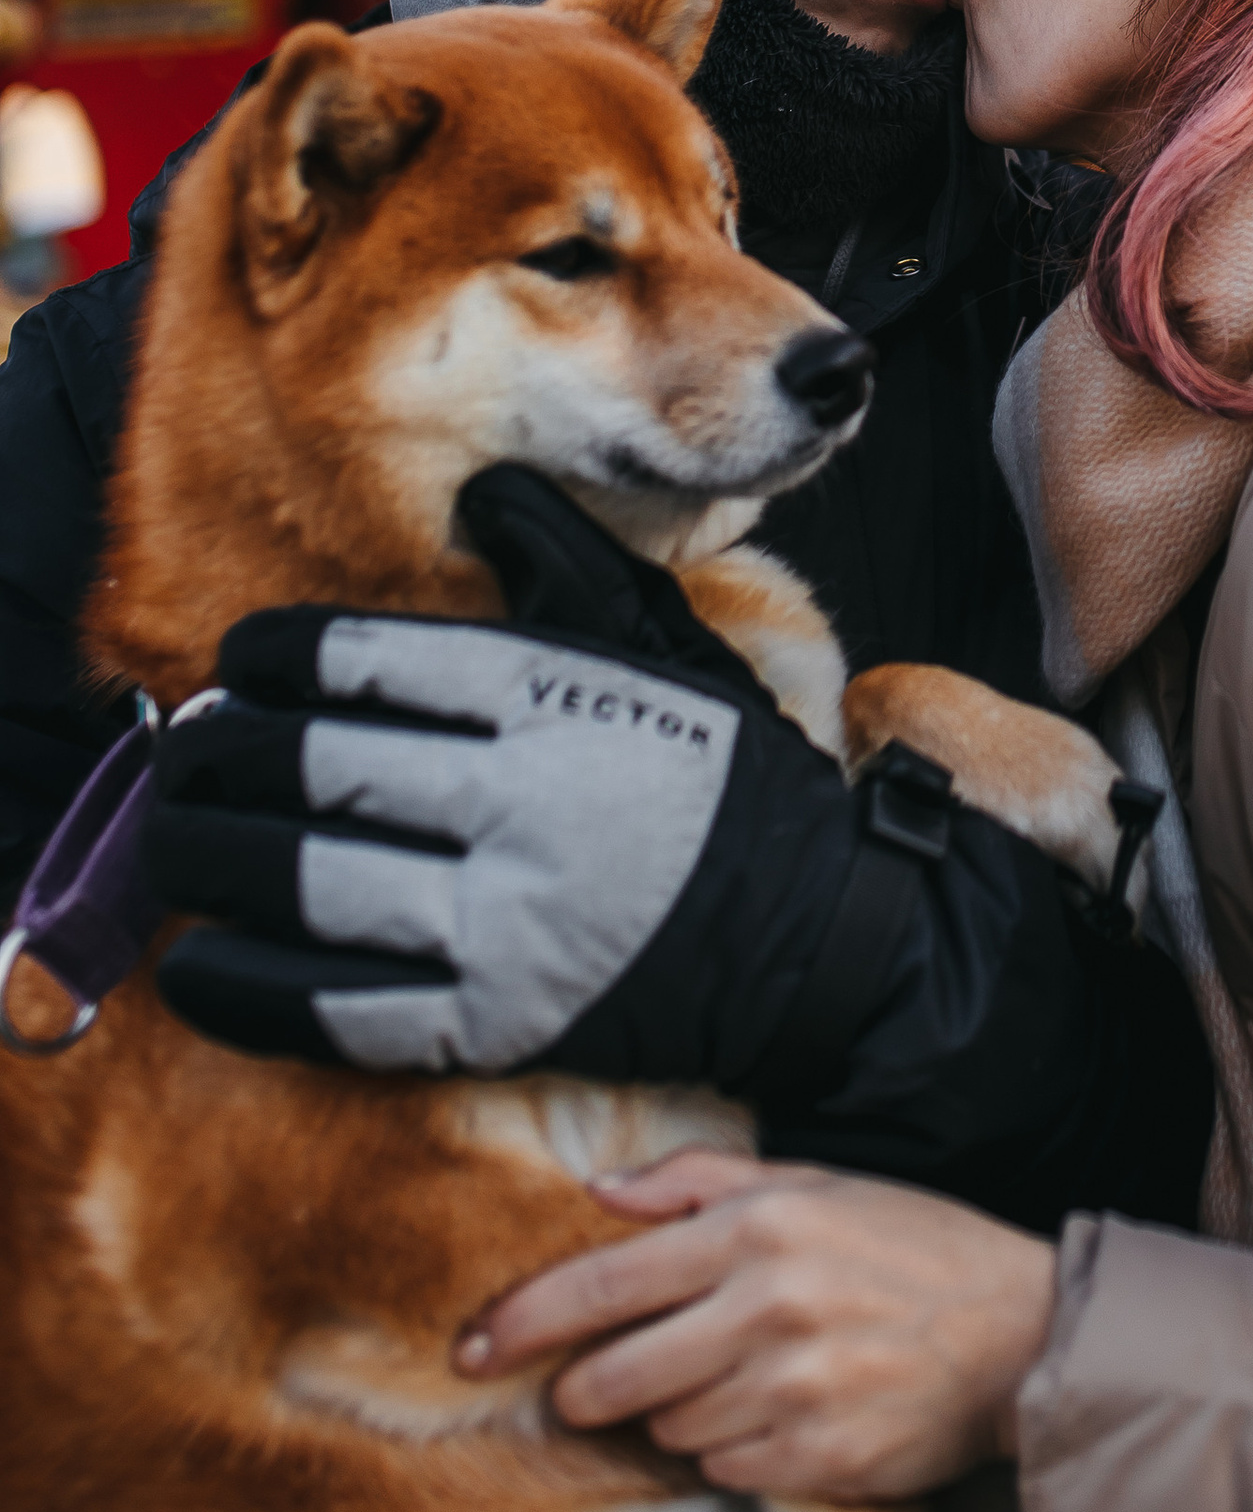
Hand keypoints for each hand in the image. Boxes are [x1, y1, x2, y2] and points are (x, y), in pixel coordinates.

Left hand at [143, 464, 884, 1093]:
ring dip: (210, 855)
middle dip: (220, 751)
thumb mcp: (668, 643)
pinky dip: (247, 986)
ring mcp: (497, 921)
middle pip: (313, 766)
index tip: (240, 659)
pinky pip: (334, 1006)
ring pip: (303, 883)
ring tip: (174, 833)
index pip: (367, 661)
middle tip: (184, 744)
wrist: (819, 939)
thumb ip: (570, 564)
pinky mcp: (491, 1022)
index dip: (276, 658)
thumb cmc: (731, 779)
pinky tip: (194, 962)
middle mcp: (510, 802)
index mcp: (548, 698)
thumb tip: (484, 488)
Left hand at [457, 1145, 1058, 1500]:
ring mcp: (792, 1390)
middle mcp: (767, 1308)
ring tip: (738, 1378)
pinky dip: (732, 1449)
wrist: (1018, 1332)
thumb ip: (699, 1181)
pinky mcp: (815, 1459)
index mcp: (760, 1229)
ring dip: (677, 1411)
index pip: (605, 1282)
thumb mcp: (817, 1180)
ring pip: (667, 1427)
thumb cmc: (913, 1243)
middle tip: (594, 1385)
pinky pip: (722, 1470)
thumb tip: (599, 1193)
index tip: (470, 1348)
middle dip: (588, 1388)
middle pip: (614, 1375)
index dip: (523, 1321)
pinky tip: (779, 1413)